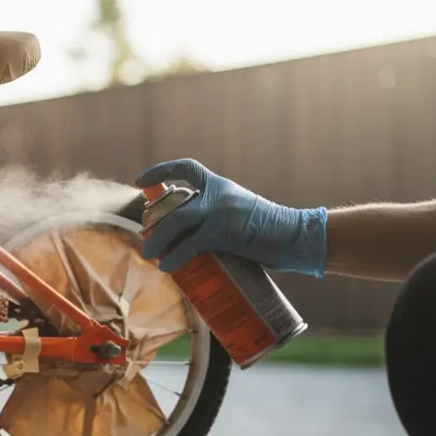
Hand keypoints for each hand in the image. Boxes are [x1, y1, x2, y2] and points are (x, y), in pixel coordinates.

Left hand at [135, 159, 327, 276]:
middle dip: (154, 220)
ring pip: (176, 222)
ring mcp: (221, 211)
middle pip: (173, 203)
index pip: (187, 168)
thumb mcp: (238, 213)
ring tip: (150, 254)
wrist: (295, 236)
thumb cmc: (266, 231)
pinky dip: (176, 257)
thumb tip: (184, 239)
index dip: (161, 172)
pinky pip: (191, 244)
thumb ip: (214, 218)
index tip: (140, 181)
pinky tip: (168, 267)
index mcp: (221, 185)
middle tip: (146, 235)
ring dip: (158, 240)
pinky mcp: (224, 232)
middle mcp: (218, 194)